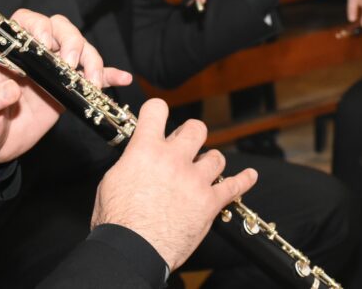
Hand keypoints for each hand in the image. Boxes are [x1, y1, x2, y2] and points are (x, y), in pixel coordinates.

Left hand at [0, 10, 132, 176]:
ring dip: (92, 61)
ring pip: (80, 51)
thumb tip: (9, 88)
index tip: (45, 43)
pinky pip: (92, 79)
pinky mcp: (67, 92)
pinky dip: (109, 76)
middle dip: (72, 42)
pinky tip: (122, 79)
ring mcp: (54, 73)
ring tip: (94, 83)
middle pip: (60, 30)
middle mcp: (35, 58)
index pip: (26, 23)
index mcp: (10, 54)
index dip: (39, 25)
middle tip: (71, 66)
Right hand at [91, 99, 257, 270]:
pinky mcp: (210, 202)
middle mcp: (173, 159)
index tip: (159, 116)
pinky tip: (249, 176)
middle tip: (184, 147)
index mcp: (146, 150)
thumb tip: (137, 158)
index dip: (157, 111)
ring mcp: (195, 179)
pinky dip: (244, 180)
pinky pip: (235, 185)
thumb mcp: (112, 181)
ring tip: (203, 171)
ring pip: (216, 157)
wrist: (134, 250)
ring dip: (209, 163)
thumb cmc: (117, 221)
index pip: (157, 111)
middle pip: (196, 128)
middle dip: (191, 135)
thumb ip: (131, 163)